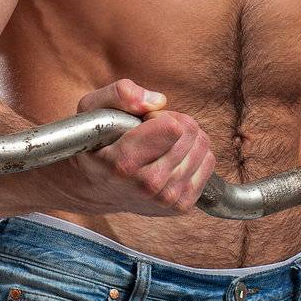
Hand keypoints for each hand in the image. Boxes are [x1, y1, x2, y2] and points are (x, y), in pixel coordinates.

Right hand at [68, 79, 217, 216]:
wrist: (96, 188)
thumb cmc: (96, 145)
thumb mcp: (93, 110)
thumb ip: (120, 94)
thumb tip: (158, 101)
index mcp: (123, 163)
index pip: (174, 128)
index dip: (160, 116)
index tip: (144, 122)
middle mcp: (148, 185)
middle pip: (190, 133)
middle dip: (174, 123)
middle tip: (151, 133)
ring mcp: (167, 199)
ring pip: (202, 146)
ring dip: (184, 139)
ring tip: (159, 146)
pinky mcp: (182, 206)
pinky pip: (208, 163)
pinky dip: (193, 154)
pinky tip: (171, 158)